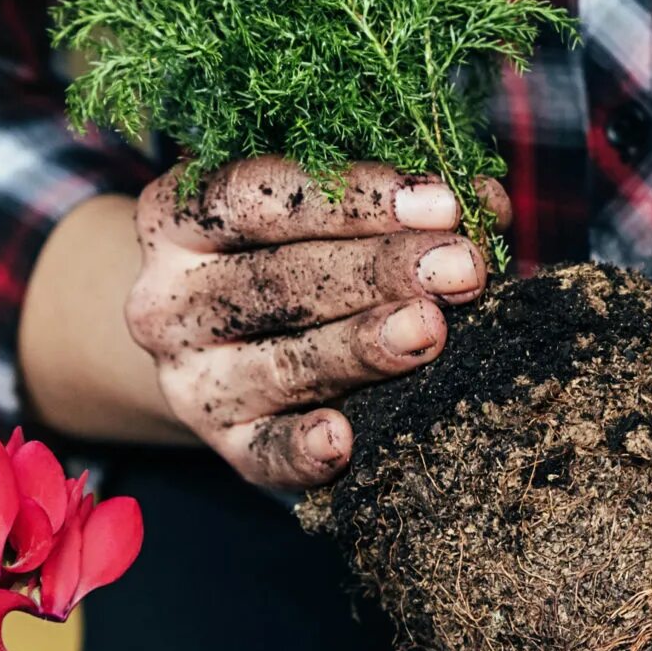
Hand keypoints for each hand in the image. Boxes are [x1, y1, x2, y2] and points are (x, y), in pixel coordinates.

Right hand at [124, 158, 500, 489]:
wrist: (220, 341)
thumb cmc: (283, 252)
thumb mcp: (307, 209)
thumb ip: (377, 198)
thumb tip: (481, 202)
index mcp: (177, 219)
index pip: (256, 195)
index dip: (352, 197)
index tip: (441, 203)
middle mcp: (170, 301)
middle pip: (278, 281)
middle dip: (380, 271)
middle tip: (462, 267)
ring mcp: (193, 380)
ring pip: (281, 364)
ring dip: (362, 347)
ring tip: (431, 330)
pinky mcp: (224, 446)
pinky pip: (264, 455)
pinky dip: (303, 451)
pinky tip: (344, 440)